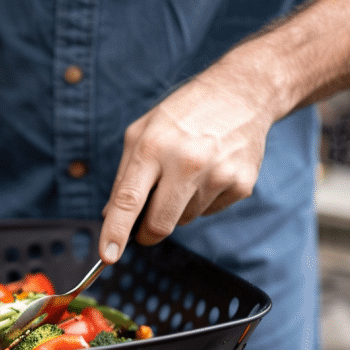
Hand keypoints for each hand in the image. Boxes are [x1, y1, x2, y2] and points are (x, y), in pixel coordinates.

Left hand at [98, 68, 276, 262]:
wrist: (241, 93)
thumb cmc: (182, 114)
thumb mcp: (141, 132)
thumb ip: (123, 176)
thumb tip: (109, 215)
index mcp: (153, 147)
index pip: (129, 200)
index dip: (116, 232)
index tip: (108, 256)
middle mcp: (186, 162)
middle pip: (159, 224)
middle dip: (147, 233)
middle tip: (144, 228)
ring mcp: (218, 174)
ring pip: (184, 219)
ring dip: (177, 208)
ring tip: (186, 173)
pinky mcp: (242, 183)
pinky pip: (209, 211)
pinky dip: (202, 200)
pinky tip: (209, 172)